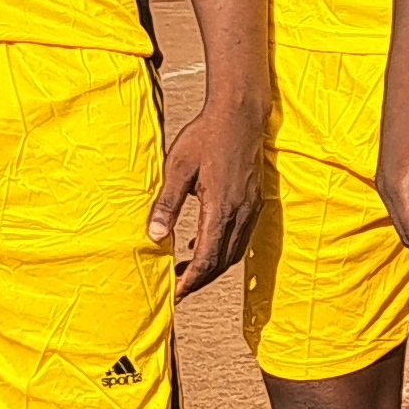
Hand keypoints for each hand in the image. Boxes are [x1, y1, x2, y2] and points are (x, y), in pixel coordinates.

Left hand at [153, 89, 265, 290]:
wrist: (240, 114)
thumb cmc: (206, 136)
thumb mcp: (178, 167)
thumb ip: (167, 204)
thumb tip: (155, 236)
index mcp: (221, 208)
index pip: (208, 258)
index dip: (191, 280)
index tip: (176, 293)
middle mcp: (241, 213)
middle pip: (223, 262)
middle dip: (201, 279)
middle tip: (178, 289)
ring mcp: (250, 208)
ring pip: (234, 251)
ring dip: (212, 266)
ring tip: (187, 271)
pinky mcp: (253, 201)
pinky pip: (240, 236)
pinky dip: (222, 249)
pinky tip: (203, 243)